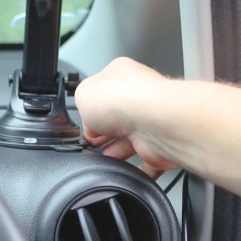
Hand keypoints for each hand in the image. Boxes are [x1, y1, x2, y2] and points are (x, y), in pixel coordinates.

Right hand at [74, 57, 177, 173]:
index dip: (90, 109)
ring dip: (115, 150)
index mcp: (121, 74)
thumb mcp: (83, 94)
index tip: (84, 120)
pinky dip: (135, 166)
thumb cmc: (126, 99)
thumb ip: (82, 104)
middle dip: (102, 132)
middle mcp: (139, 95)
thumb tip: (89, 124)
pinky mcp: (159, 143)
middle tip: (93, 138)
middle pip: (115, 117)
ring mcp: (150, 119)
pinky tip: (124, 166)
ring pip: (129, 139)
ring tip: (104, 154)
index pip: (102, 92)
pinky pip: (147, 159)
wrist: (154, 120)